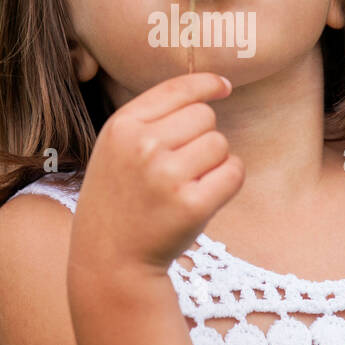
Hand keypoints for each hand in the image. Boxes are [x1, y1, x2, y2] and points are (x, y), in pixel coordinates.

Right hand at [71, 72, 243, 275]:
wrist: (110, 260)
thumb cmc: (120, 198)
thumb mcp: (116, 147)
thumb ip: (153, 115)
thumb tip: (218, 84)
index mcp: (122, 126)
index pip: (178, 88)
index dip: (207, 84)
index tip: (223, 87)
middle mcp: (142, 146)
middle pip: (205, 116)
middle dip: (202, 136)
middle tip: (179, 167)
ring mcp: (167, 176)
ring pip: (220, 144)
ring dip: (213, 162)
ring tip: (186, 184)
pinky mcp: (192, 205)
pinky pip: (234, 172)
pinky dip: (227, 181)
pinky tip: (204, 196)